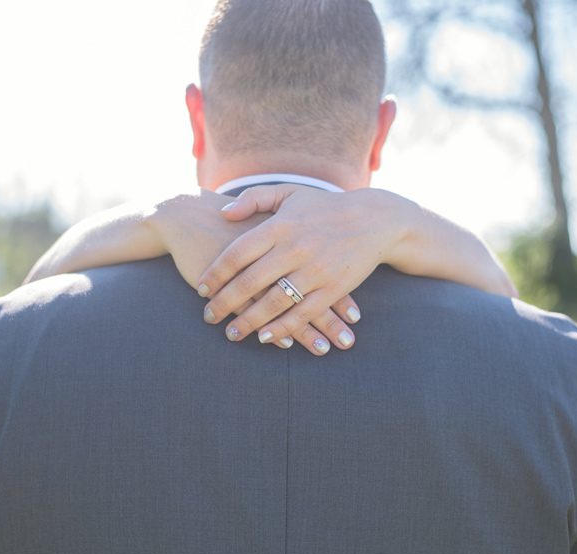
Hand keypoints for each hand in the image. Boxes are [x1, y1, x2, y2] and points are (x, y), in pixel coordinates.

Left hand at [152, 191, 364, 353]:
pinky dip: (282, 329)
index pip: (237, 253)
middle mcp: (294, 249)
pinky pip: (302, 314)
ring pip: (273, 303)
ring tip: (231, 333)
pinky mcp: (333, 289)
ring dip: (249, 322)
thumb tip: (223, 213)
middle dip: (224, 303)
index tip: (202, 288)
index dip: (216, 274)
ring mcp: (315, 271)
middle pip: (249, 282)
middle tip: (208, 317)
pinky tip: (264, 337)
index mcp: (280, 225)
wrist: (375, 219)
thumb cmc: (325, 206)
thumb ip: (254, 199)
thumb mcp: (289, 193)